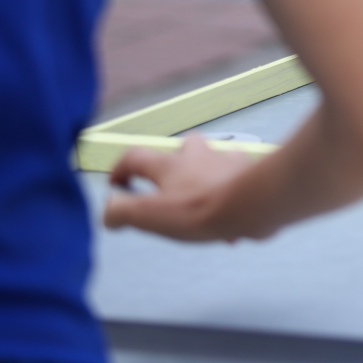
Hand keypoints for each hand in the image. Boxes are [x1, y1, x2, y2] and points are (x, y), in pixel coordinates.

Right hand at [103, 136, 261, 241]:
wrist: (250, 205)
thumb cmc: (196, 209)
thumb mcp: (147, 214)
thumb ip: (121, 211)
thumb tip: (110, 213)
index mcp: (168, 165)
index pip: (135, 156)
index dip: (121, 169)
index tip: (117, 185)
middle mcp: (198, 155)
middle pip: (183, 147)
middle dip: (175, 162)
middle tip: (172, 188)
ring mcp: (227, 160)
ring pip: (215, 157)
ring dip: (208, 173)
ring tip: (205, 199)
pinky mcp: (251, 171)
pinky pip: (240, 177)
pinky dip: (233, 191)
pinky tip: (233, 215)